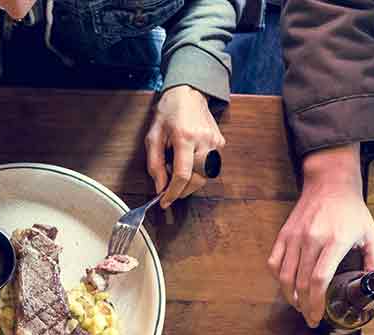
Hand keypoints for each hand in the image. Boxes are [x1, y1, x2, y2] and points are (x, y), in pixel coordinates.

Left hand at [146, 85, 224, 209]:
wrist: (188, 93)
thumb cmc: (169, 112)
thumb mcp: (153, 137)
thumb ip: (155, 164)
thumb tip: (160, 187)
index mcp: (185, 137)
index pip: (182, 175)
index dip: (173, 193)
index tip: (165, 202)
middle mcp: (204, 141)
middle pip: (196, 180)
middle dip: (181, 191)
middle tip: (168, 189)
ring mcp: (215, 142)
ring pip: (205, 176)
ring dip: (190, 182)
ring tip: (177, 169)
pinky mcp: (220, 143)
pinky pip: (209, 166)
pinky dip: (197, 171)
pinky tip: (188, 161)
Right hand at [269, 144, 373, 327]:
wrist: (330, 183)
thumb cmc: (351, 211)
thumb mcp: (371, 233)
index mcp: (335, 241)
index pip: (320, 279)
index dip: (317, 302)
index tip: (318, 316)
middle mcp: (312, 239)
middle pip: (302, 282)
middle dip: (304, 305)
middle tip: (310, 317)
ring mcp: (295, 236)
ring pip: (284, 275)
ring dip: (290, 296)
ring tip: (299, 306)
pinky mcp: (284, 234)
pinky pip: (274, 262)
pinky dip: (278, 278)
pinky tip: (287, 286)